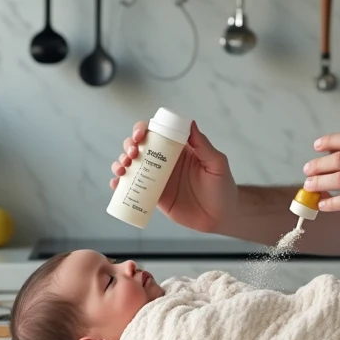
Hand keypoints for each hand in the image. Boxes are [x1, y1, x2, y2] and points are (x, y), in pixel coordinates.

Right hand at [110, 121, 236, 233]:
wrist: (220, 217)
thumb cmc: (222, 187)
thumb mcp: (216, 164)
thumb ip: (203, 145)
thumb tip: (190, 123)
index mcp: (178, 149)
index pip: (156, 133)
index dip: (142, 130)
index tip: (139, 135)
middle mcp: (165, 161)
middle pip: (139, 147)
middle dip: (128, 146)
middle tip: (131, 155)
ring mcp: (158, 178)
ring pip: (132, 165)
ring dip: (121, 163)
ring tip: (122, 169)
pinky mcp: (154, 196)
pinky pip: (133, 188)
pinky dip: (120, 185)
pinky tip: (116, 184)